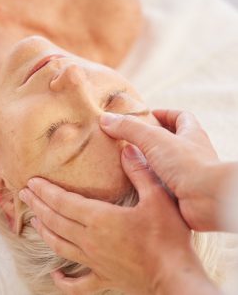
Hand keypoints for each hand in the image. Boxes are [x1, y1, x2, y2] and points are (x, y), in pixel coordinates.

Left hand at [19, 145, 203, 294]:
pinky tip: (55, 275)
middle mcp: (90, 240)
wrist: (175, 277)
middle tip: (24, 195)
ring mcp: (94, 261)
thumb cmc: (168, 238)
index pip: (63, 202)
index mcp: (100, 219)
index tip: (31, 183)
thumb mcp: (157, 198)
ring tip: (32, 220)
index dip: (45, 191)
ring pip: (59, 245)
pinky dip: (64, 281)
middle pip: (55, 221)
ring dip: (43, 231)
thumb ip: (139, 172)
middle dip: (38, 206)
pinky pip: (77, 284)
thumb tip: (127, 149)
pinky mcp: (104, 277)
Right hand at [99, 110, 222, 230]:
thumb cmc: (187, 163)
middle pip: (173, 140)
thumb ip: (129, 128)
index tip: (149, 115)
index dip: (165, 114)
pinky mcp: (182, 192)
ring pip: (167, 163)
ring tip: (129, 160)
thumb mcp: (154, 138)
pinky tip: (137, 182)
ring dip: (150, 161)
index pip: (181, 117)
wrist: (207, 199)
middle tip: (133, 139)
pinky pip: (163, 183)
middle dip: (154, 138)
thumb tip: (106, 119)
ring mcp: (188, 173)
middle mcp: (192, 153)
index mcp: (191, 134)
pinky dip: (151, 181)